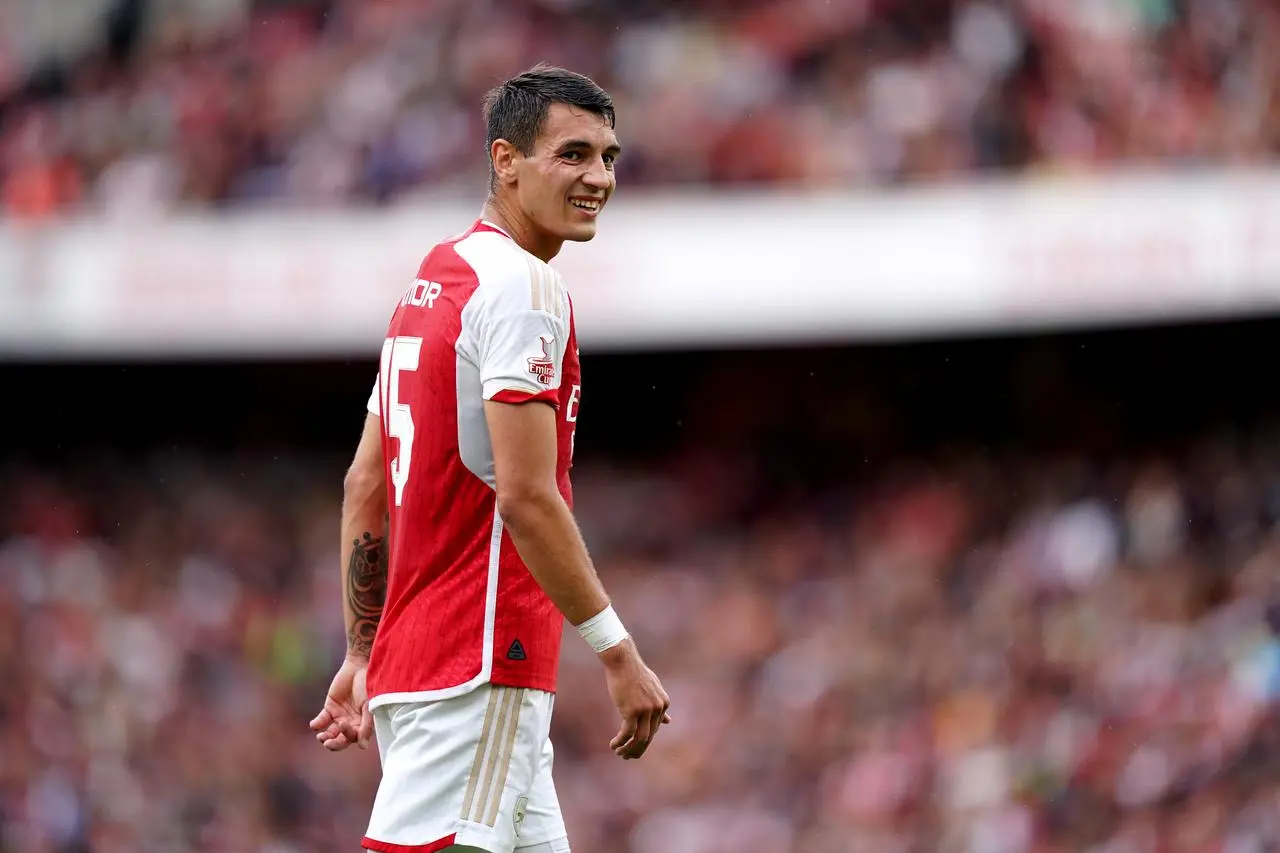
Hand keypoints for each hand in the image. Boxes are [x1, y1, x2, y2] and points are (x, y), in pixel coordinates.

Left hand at [310, 657, 373, 750]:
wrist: (359, 667)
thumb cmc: (369, 687)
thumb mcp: (369, 706)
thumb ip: (366, 726)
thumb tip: (362, 746)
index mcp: (363, 724)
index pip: (353, 737)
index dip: (347, 735)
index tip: (343, 724)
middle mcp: (351, 723)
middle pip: (341, 739)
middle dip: (334, 743)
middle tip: (327, 743)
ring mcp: (340, 716)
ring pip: (331, 732)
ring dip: (325, 737)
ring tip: (321, 737)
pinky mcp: (330, 707)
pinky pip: (322, 720)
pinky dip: (317, 724)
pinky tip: (314, 724)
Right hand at [600, 639, 670, 759]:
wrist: (623, 661)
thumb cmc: (634, 673)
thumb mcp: (652, 689)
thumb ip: (659, 706)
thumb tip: (668, 722)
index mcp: (664, 703)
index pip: (654, 729)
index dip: (643, 740)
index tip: (633, 745)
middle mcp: (657, 708)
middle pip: (649, 737)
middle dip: (637, 749)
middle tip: (627, 756)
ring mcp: (646, 710)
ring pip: (639, 739)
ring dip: (628, 750)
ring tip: (619, 753)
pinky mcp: (632, 711)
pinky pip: (627, 733)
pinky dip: (620, 742)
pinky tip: (613, 745)